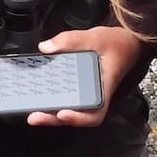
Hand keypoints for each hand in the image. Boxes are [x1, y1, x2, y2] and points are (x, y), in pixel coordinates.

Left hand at [26, 26, 142, 127]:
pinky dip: (52, 104)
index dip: (79, 118)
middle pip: (76, 116)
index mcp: (104, 86)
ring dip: (51, 115)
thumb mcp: (95, 37)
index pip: (96, 111)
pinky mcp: (78, 91)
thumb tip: (46, 47)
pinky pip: (66, 101)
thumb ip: (70, 40)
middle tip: (35, 116)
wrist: (124, 45)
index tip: (63, 114)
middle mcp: (96, 96)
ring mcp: (87, 95)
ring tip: (33, 114)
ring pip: (70, 111)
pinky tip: (38, 101)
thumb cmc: (115, 44)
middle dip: (55, 119)